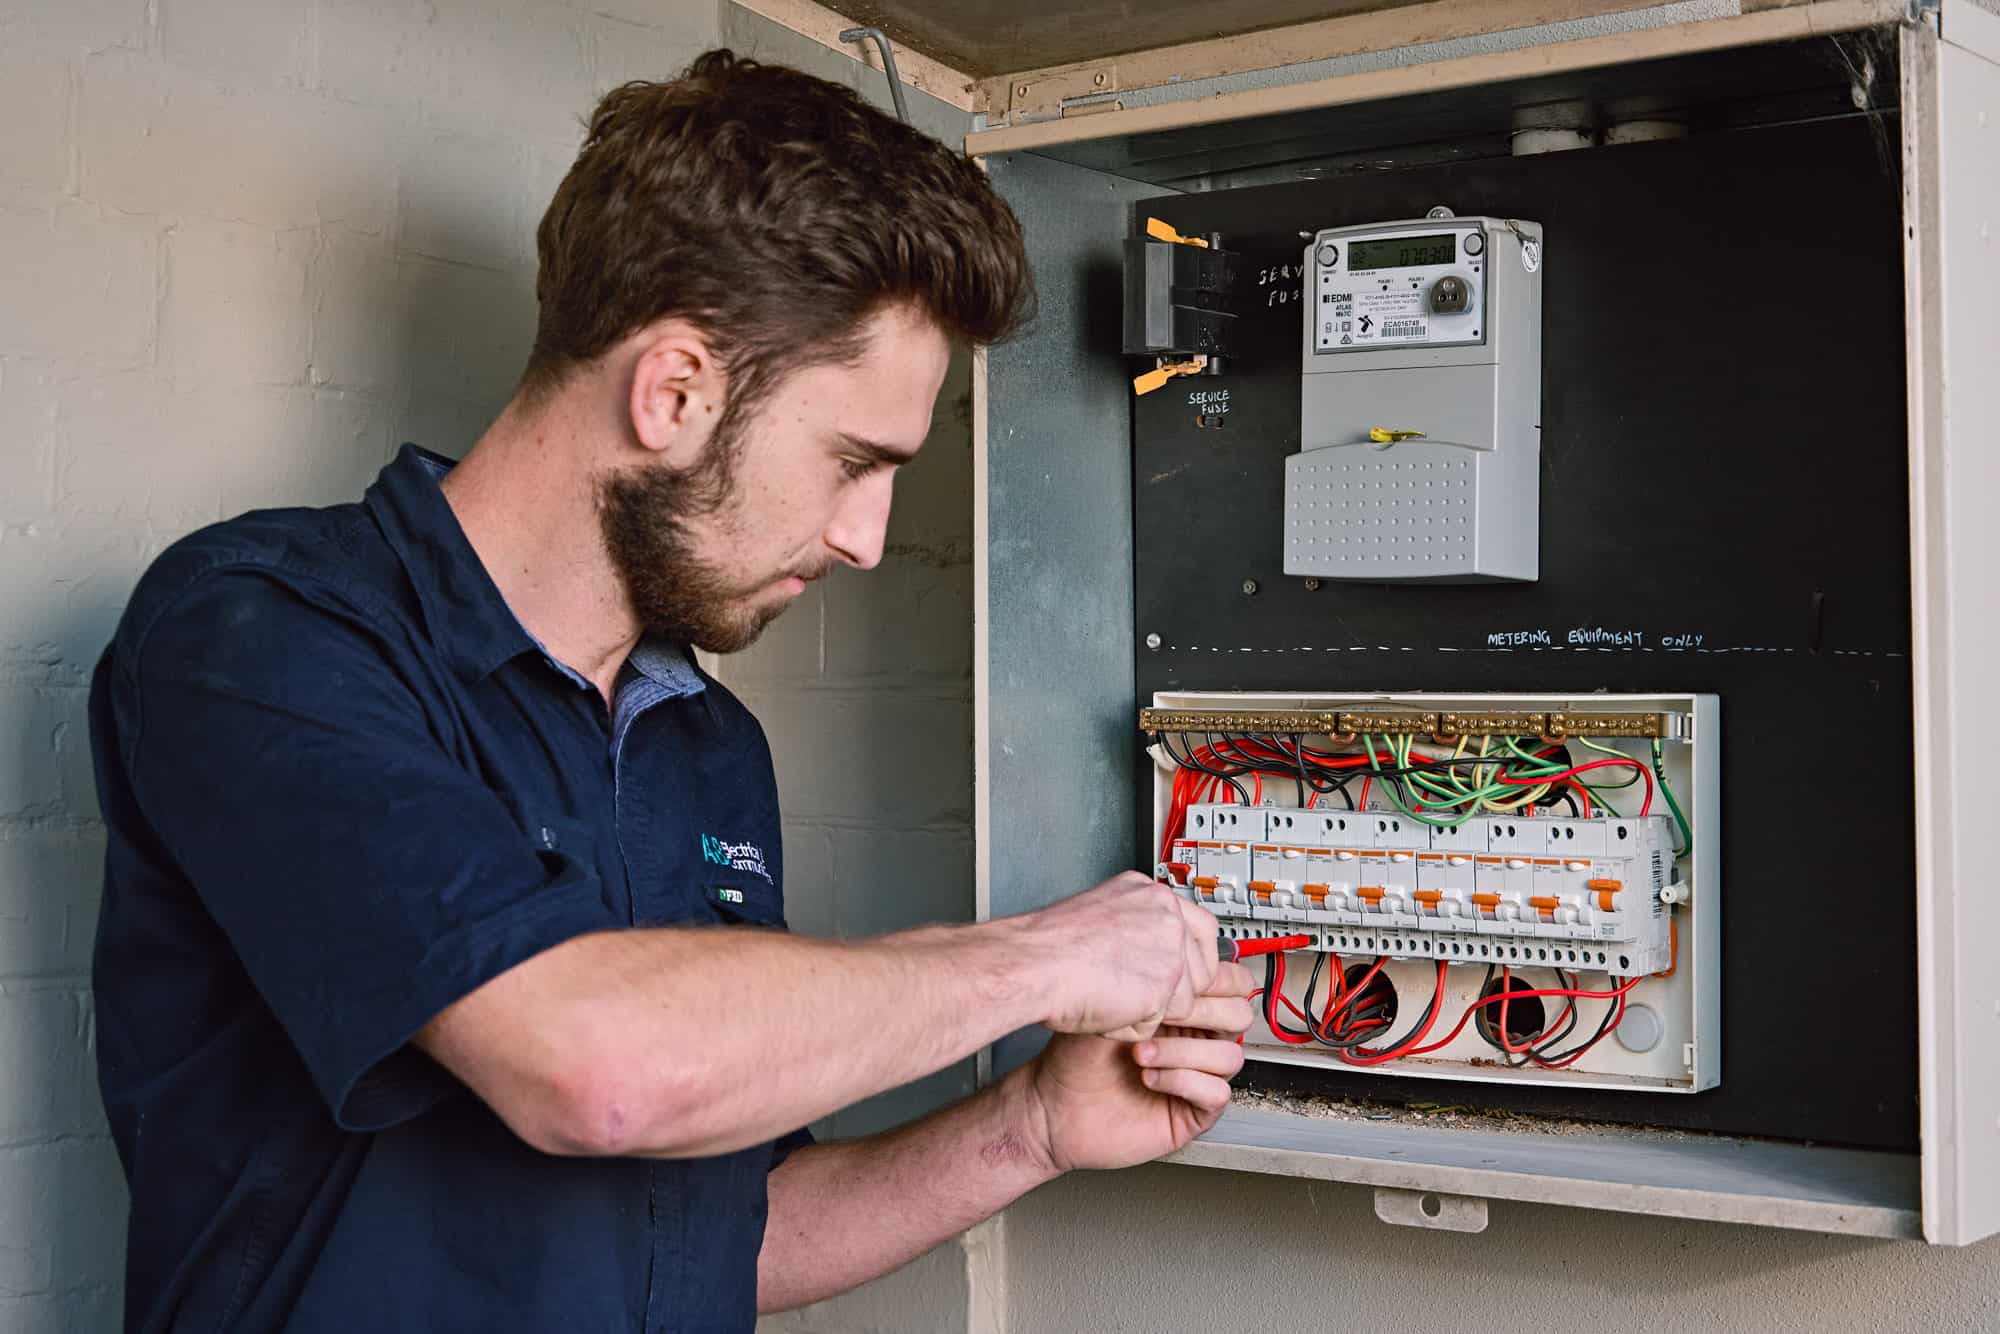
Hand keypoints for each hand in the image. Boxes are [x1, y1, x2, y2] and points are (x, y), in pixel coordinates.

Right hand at [1020, 871, 1220, 1040]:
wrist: (1032, 965)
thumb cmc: (1047, 948)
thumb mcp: (1099, 916)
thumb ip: (1133, 928)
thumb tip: (1147, 949)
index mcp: (1148, 893)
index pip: (1200, 926)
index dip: (1189, 957)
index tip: (1179, 971)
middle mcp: (1165, 914)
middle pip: (1201, 967)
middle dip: (1175, 989)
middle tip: (1133, 991)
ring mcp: (1169, 948)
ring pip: (1184, 999)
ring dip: (1149, 1009)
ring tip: (1110, 995)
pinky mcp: (1164, 985)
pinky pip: (1159, 1022)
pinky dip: (1133, 1026)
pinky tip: (1108, 1007)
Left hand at [1020, 962, 1256, 1173]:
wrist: (1055, 1104)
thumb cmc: (1077, 1054)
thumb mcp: (1111, 1002)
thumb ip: (1150, 975)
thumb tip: (1178, 945)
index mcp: (1182, 1008)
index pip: (1230, 984)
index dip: (1212, 979)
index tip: (1181, 978)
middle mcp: (1194, 1040)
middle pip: (1239, 1016)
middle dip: (1204, 1012)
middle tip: (1167, 1014)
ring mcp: (1197, 1075)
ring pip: (1230, 1055)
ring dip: (1184, 1051)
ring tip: (1141, 1053)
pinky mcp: (1192, 1112)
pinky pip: (1216, 1093)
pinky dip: (1183, 1080)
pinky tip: (1149, 1076)